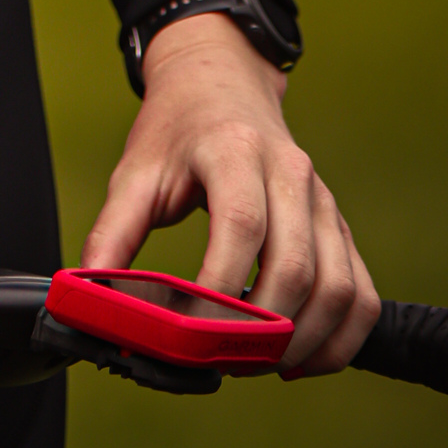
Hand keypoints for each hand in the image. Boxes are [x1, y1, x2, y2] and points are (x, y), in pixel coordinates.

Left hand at [79, 14, 377, 374]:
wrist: (220, 83)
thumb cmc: (176, 130)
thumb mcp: (135, 172)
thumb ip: (112, 234)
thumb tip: (88, 296)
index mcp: (235, 151)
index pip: (240, 227)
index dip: (219, 290)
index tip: (190, 332)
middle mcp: (290, 172)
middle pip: (295, 267)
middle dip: (261, 331)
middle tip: (222, 360)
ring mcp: (321, 199)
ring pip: (337, 286)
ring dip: (303, 341)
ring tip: (257, 364)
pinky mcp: (336, 224)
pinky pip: (359, 291)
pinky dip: (340, 337)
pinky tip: (300, 359)